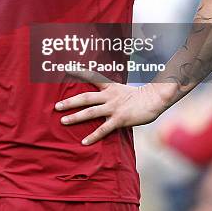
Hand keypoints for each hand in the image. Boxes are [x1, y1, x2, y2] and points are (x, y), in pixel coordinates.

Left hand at [55, 74, 176, 145]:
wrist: (154, 100)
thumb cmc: (140, 97)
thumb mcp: (123, 90)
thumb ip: (112, 93)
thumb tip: (102, 96)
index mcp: (110, 87)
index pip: (92, 77)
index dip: (79, 73)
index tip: (67, 69)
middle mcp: (109, 96)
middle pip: (85, 97)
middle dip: (70, 102)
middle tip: (56, 106)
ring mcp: (113, 108)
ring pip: (90, 112)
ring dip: (76, 116)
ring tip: (63, 120)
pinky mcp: (119, 119)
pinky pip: (103, 129)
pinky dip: (93, 136)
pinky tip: (84, 141)